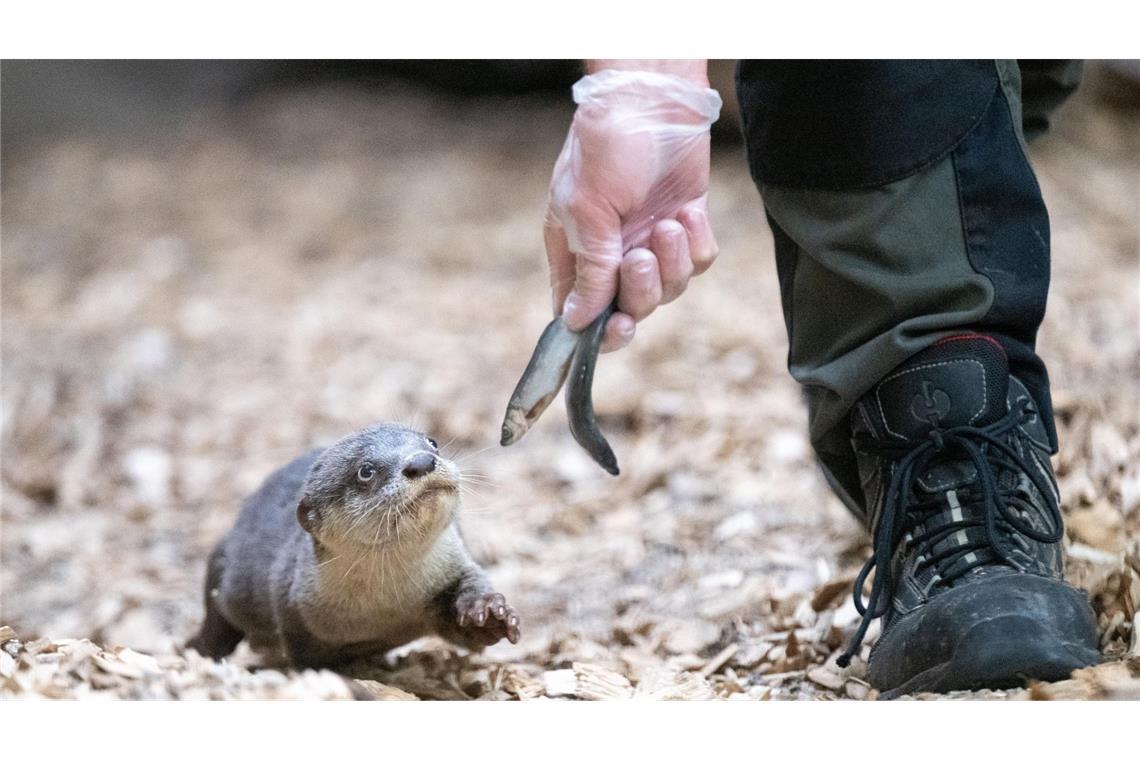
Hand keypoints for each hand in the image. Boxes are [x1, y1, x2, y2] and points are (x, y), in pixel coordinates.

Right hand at [543, 66, 721, 351]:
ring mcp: (650, 241)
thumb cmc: (607, 147)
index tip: (618, 325)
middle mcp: (612, 254)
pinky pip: (698, 261)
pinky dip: (696, 241)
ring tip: (667, 223)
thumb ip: (589, 271)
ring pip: (670, 289)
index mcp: (575, 252)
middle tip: (639, 257)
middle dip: (641, 291)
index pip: (581, 313)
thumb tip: (577, 322)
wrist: (655, 100)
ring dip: (672, 261)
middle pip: (632, 309)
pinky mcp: (686, 226)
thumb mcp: (587, 211)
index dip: (600, 331)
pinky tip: (687, 210)